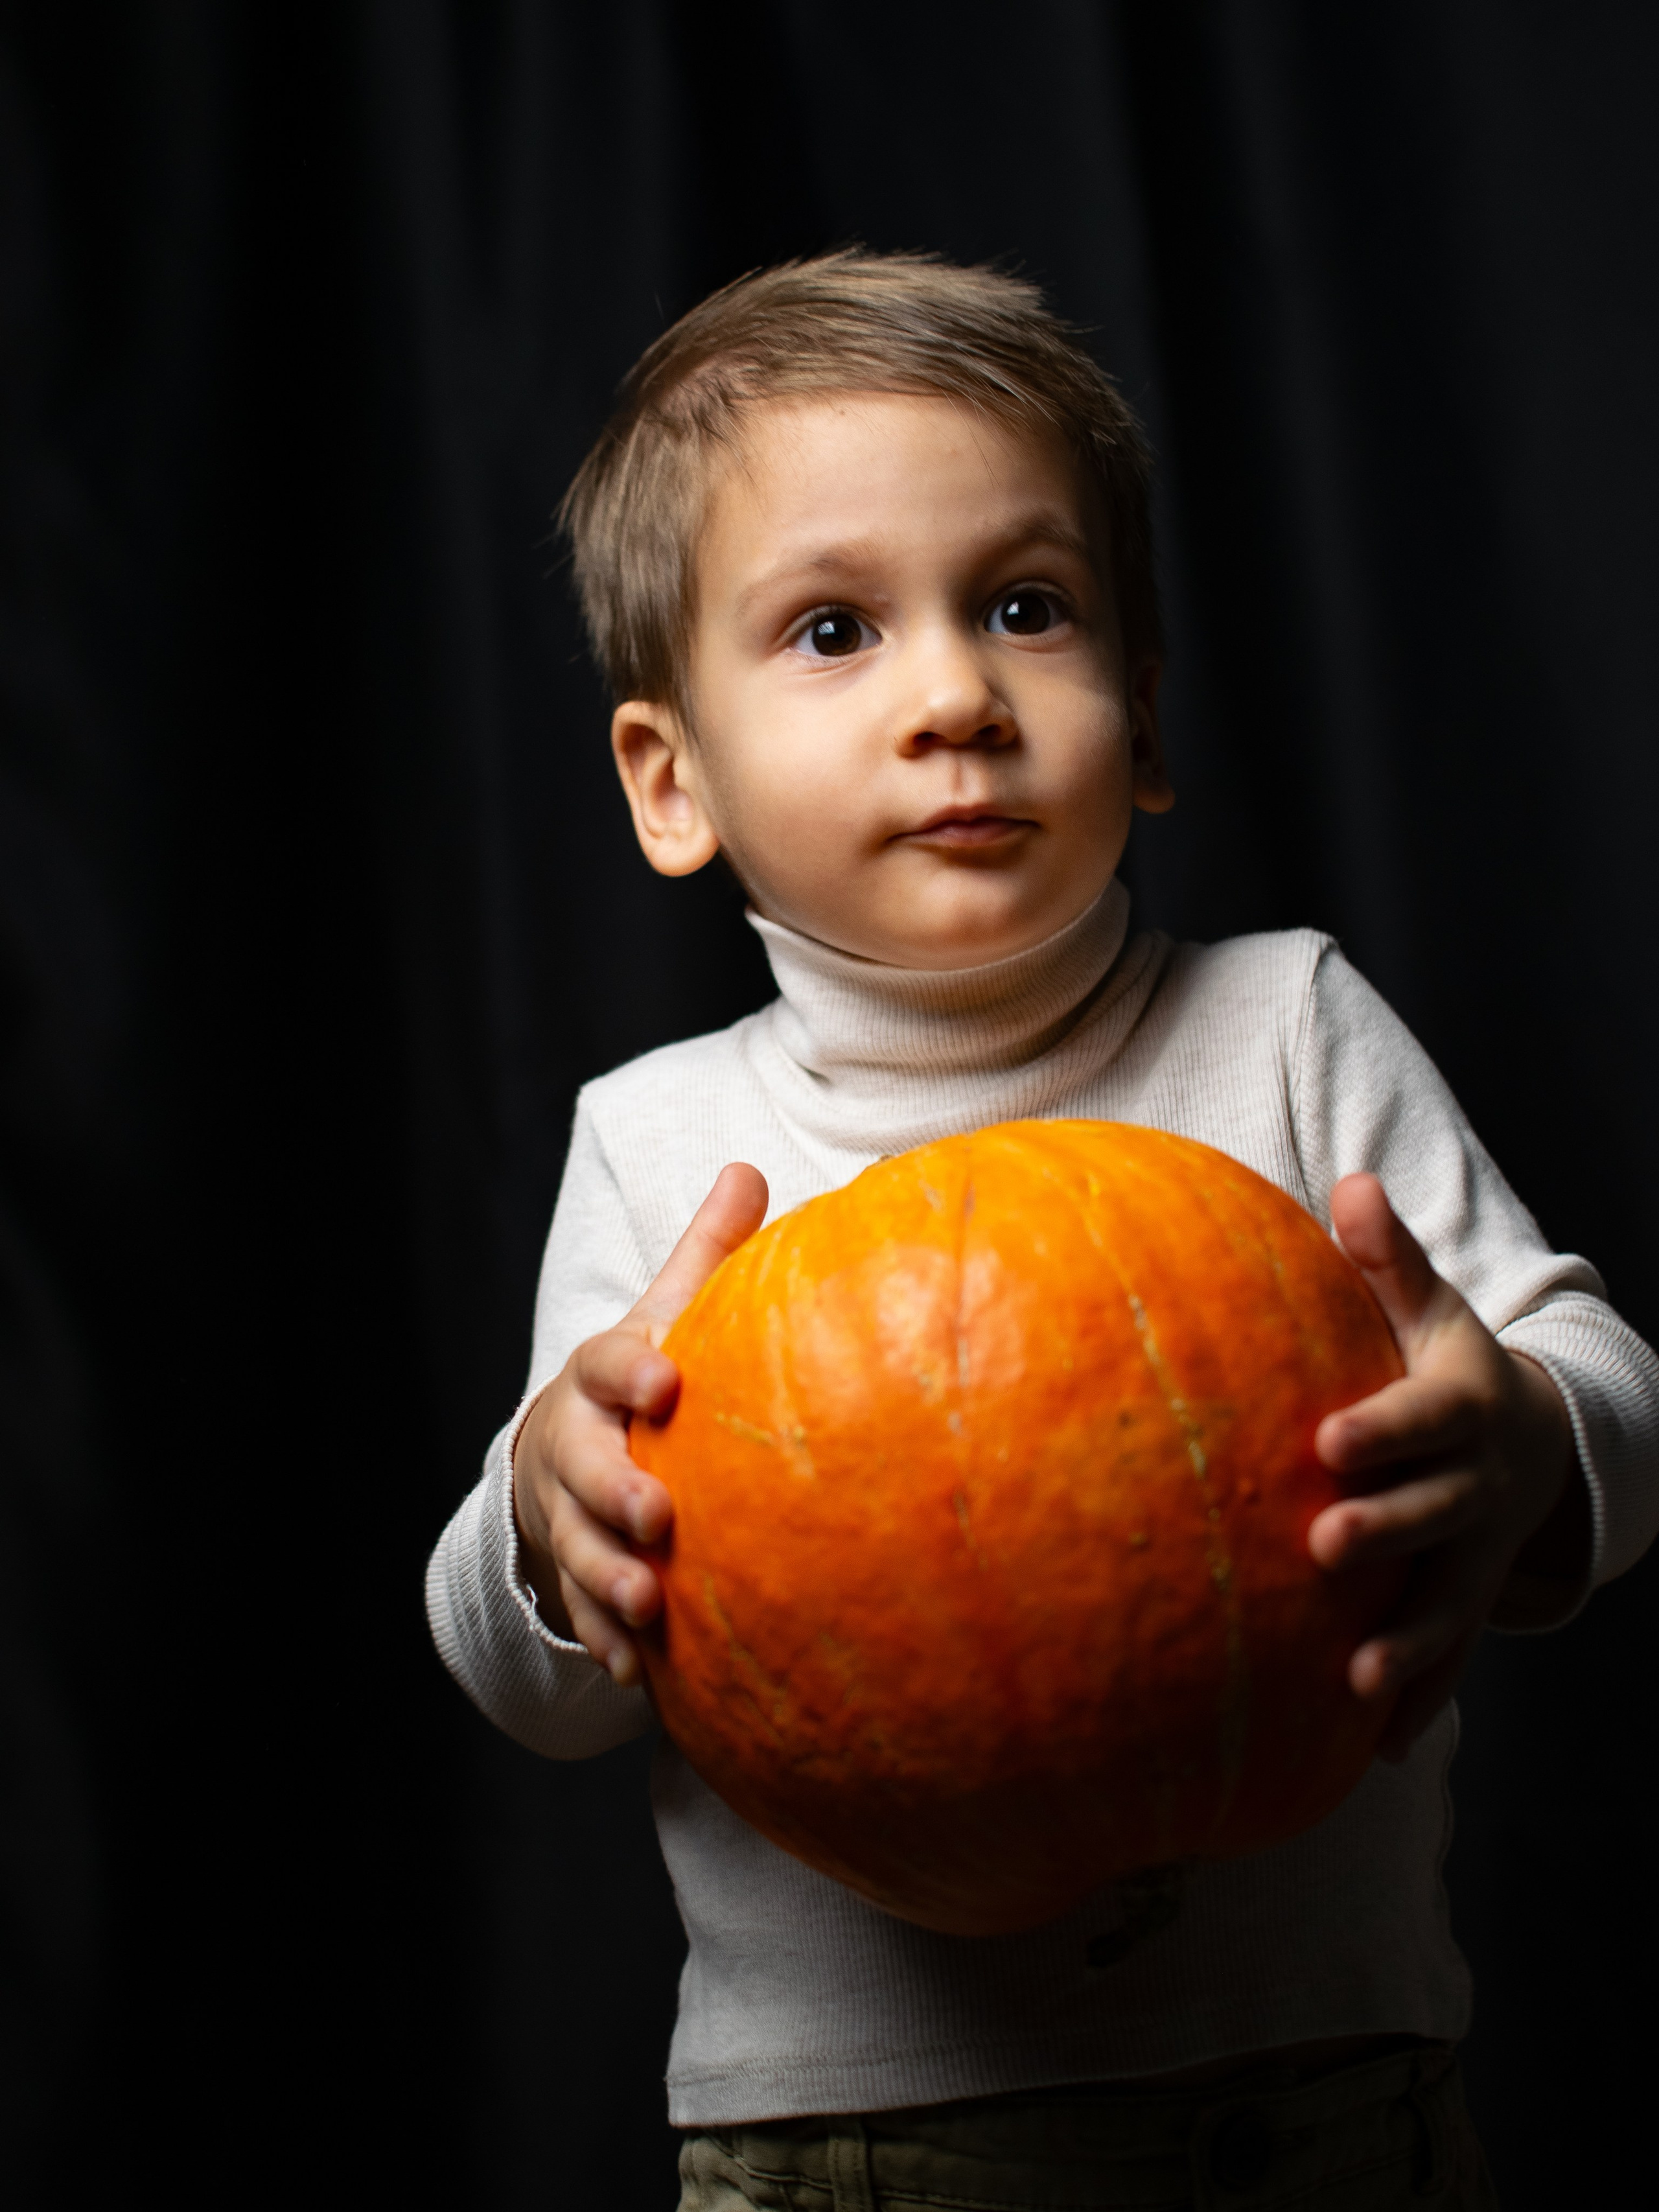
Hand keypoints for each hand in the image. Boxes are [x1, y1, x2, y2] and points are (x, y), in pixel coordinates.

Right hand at [511, 1163, 768, 1684]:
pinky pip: (583, 1612)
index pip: (608, 1362)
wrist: (562, 1450)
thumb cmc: (642, 1377)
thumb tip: (749, 1167)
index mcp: (600, 1376)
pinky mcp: (571, 1574)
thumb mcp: (665, 1313)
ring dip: (608, 1578)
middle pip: (584, 1468)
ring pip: (577, 1548)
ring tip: (649, 1604)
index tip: (668, 1381)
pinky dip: (609, 1641)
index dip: (632, 1371)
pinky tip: (641, 1670)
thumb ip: (708, 1251)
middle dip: (614, 1492)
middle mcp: (573, 1445)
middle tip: (659, 1516)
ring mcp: (565, 1514)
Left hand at [1308, 1174, 1583, 1759]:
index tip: (1325, 1438)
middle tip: (1324, 1545)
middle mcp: (1476, 1489)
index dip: (1380, 1430)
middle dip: (1385, 1531)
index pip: (1421, 1419)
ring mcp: (1476, 1555)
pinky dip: (1421, 1700)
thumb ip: (1387, 1258)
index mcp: (1462, 1411)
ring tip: (1357, 1679)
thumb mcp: (1431, 1310)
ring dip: (1407, 1643)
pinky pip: (1449, 1658)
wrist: (1534, 1443)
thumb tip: (1347, 1185)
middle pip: (1432, 1514)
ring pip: (1446, 1605)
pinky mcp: (1467, 1603)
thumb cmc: (1451, 1368)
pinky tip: (1374, 1747)